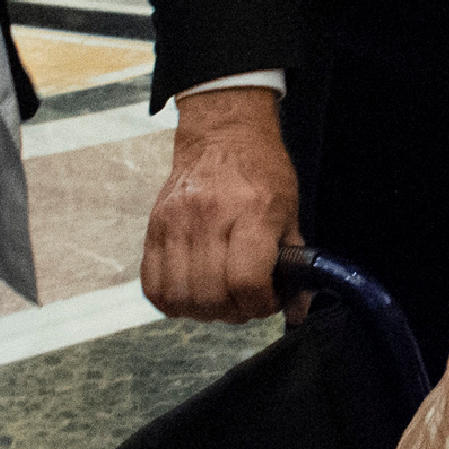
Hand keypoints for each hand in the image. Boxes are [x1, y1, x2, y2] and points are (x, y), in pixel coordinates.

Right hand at [142, 87, 297, 321]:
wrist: (222, 136)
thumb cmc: (262, 174)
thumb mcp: (290, 213)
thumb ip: (295, 265)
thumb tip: (296, 313)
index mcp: (251, 213)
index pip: (246, 282)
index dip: (260, 304)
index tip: (267, 299)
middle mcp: (209, 218)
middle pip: (210, 296)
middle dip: (233, 312)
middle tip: (244, 300)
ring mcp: (176, 223)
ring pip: (179, 297)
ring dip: (202, 310)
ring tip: (218, 297)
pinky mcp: (154, 227)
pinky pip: (152, 285)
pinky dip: (171, 301)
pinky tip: (192, 291)